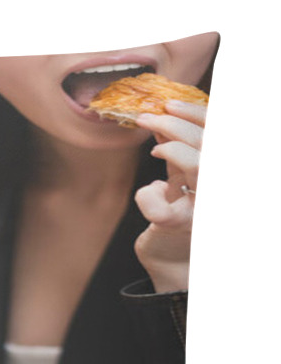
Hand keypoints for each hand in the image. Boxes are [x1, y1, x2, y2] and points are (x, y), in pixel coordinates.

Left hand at [132, 100, 206, 291]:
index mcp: (217, 172)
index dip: (198, 113)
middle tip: (146, 117)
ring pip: (199, 168)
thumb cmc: (177, 214)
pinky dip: (148, 195)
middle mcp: (215, 188)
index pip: (218, 133)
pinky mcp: (179, 228)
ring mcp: (202, 208)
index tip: (169, 104)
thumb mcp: (179, 176)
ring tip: (152, 145)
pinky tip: (150, 189)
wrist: (170, 259)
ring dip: (173, 147)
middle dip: (177, 124)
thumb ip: (177, 150)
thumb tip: (162, 114)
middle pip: (209, 145)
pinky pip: (162, 208)